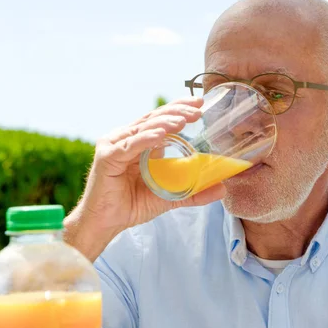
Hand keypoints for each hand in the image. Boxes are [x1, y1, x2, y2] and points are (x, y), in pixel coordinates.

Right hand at [64, 97, 225, 260]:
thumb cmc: (132, 205)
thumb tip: (221, 188)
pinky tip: (161, 135)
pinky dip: (146, 139)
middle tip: (198, 110)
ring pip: (144, 128)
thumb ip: (193, 191)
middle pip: (154, 118)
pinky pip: (129, 145)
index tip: (200, 104)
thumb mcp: (169, 196)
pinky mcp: (107, 157)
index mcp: (140, 141)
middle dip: (177, 112)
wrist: (106, 223)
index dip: (179, 108)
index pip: (161, 118)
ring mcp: (115, 145)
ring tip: (183, 122)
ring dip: (165, 123)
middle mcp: (126, 138)